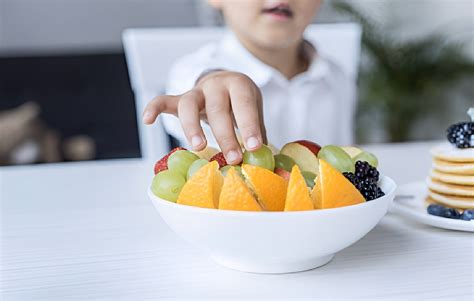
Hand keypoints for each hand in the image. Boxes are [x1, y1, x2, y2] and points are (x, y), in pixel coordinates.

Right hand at [143, 71, 266, 163]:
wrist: (224, 81)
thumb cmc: (240, 102)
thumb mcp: (253, 109)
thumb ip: (256, 130)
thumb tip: (266, 159)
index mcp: (239, 85)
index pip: (244, 104)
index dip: (249, 125)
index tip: (255, 147)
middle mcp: (216, 84)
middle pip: (217, 108)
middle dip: (226, 135)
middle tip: (233, 158)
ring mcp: (196, 91)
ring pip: (189, 105)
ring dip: (192, 126)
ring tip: (199, 147)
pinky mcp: (180, 98)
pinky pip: (164, 101)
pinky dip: (154, 108)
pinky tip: (147, 120)